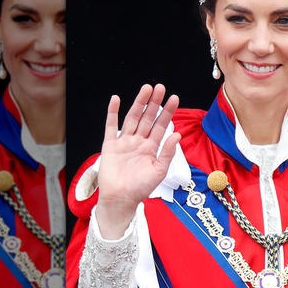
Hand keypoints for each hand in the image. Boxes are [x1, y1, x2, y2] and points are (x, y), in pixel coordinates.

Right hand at [95, 83, 180, 238]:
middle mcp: (139, 142)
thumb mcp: (159, 171)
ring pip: (132, 118)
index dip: (167, 112)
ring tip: (146, 89)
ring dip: (139, 103)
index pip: (161, 126)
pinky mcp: (110, 145)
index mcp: (151, 148)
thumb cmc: (141, 188)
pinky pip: (111, 126)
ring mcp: (124, 142)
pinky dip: (113, 112)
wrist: (121, 199)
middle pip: (147, 118)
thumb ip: (168, 152)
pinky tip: (116, 100)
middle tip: (160, 87)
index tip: (174, 98)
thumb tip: (177, 135)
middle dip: (154, 103)